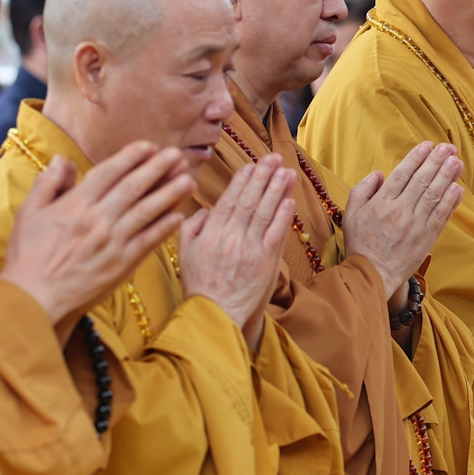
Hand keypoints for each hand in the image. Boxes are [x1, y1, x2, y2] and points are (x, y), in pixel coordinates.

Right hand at [0, 141, 193, 325]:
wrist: (35, 297)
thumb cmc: (28, 256)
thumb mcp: (29, 212)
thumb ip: (48, 183)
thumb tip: (62, 159)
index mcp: (76, 204)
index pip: (109, 172)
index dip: (131, 157)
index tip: (149, 146)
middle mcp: (98, 219)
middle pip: (134, 187)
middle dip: (157, 168)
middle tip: (177, 155)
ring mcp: (113, 242)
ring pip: (147, 211)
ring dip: (169, 194)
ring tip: (187, 180)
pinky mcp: (122, 265)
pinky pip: (149, 241)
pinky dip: (165, 227)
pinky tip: (179, 215)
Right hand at [177, 156, 296, 347]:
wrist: (215, 316)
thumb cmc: (200, 287)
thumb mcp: (184, 254)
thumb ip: (191, 228)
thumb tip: (204, 210)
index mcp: (210, 233)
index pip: (229, 199)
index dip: (242, 180)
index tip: (251, 165)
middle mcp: (230, 237)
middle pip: (249, 200)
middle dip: (263, 176)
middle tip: (274, 158)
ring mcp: (249, 249)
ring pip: (265, 212)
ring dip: (277, 189)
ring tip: (286, 171)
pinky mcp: (265, 263)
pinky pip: (276, 233)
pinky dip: (283, 215)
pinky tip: (289, 199)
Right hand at [342, 141, 464, 301]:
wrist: (372, 274)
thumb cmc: (360, 244)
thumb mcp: (350, 213)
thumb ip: (362, 189)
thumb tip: (379, 174)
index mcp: (381, 202)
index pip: (402, 174)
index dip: (416, 158)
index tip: (427, 146)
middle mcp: (400, 211)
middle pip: (422, 181)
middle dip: (436, 161)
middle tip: (447, 148)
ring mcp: (415, 225)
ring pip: (434, 195)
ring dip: (447, 176)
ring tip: (457, 162)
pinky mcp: (426, 238)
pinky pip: (441, 216)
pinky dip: (451, 202)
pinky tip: (458, 188)